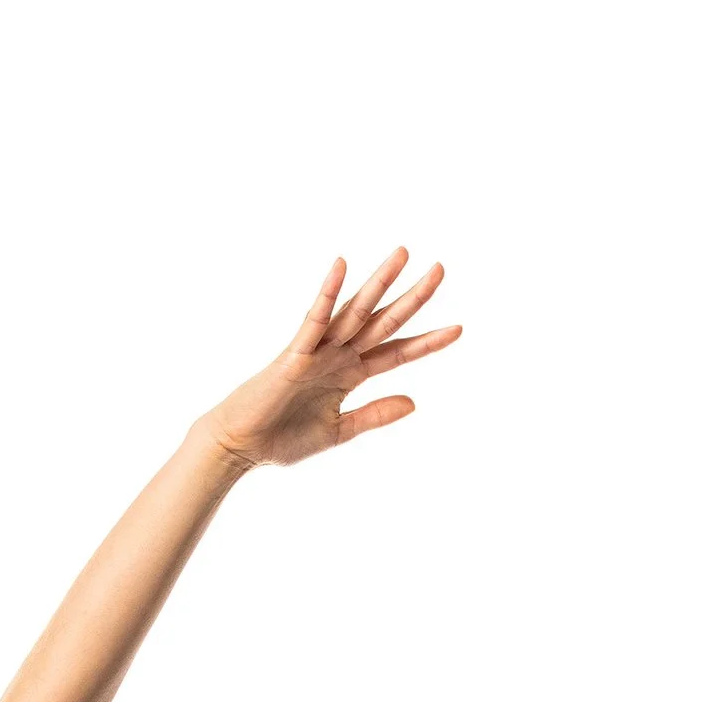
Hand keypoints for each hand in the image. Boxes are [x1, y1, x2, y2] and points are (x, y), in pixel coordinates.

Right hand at [200, 248, 461, 470]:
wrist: (241, 447)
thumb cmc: (282, 439)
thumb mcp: (339, 431)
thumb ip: (375, 415)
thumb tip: (414, 402)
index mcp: (349, 375)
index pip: (396, 352)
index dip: (427, 342)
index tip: (459, 329)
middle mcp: (337, 356)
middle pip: (382, 321)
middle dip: (412, 298)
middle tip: (441, 269)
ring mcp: (316, 351)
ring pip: (355, 312)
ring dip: (378, 283)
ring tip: (403, 254)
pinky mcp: (293, 354)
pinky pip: (314, 320)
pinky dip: (327, 294)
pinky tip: (341, 266)